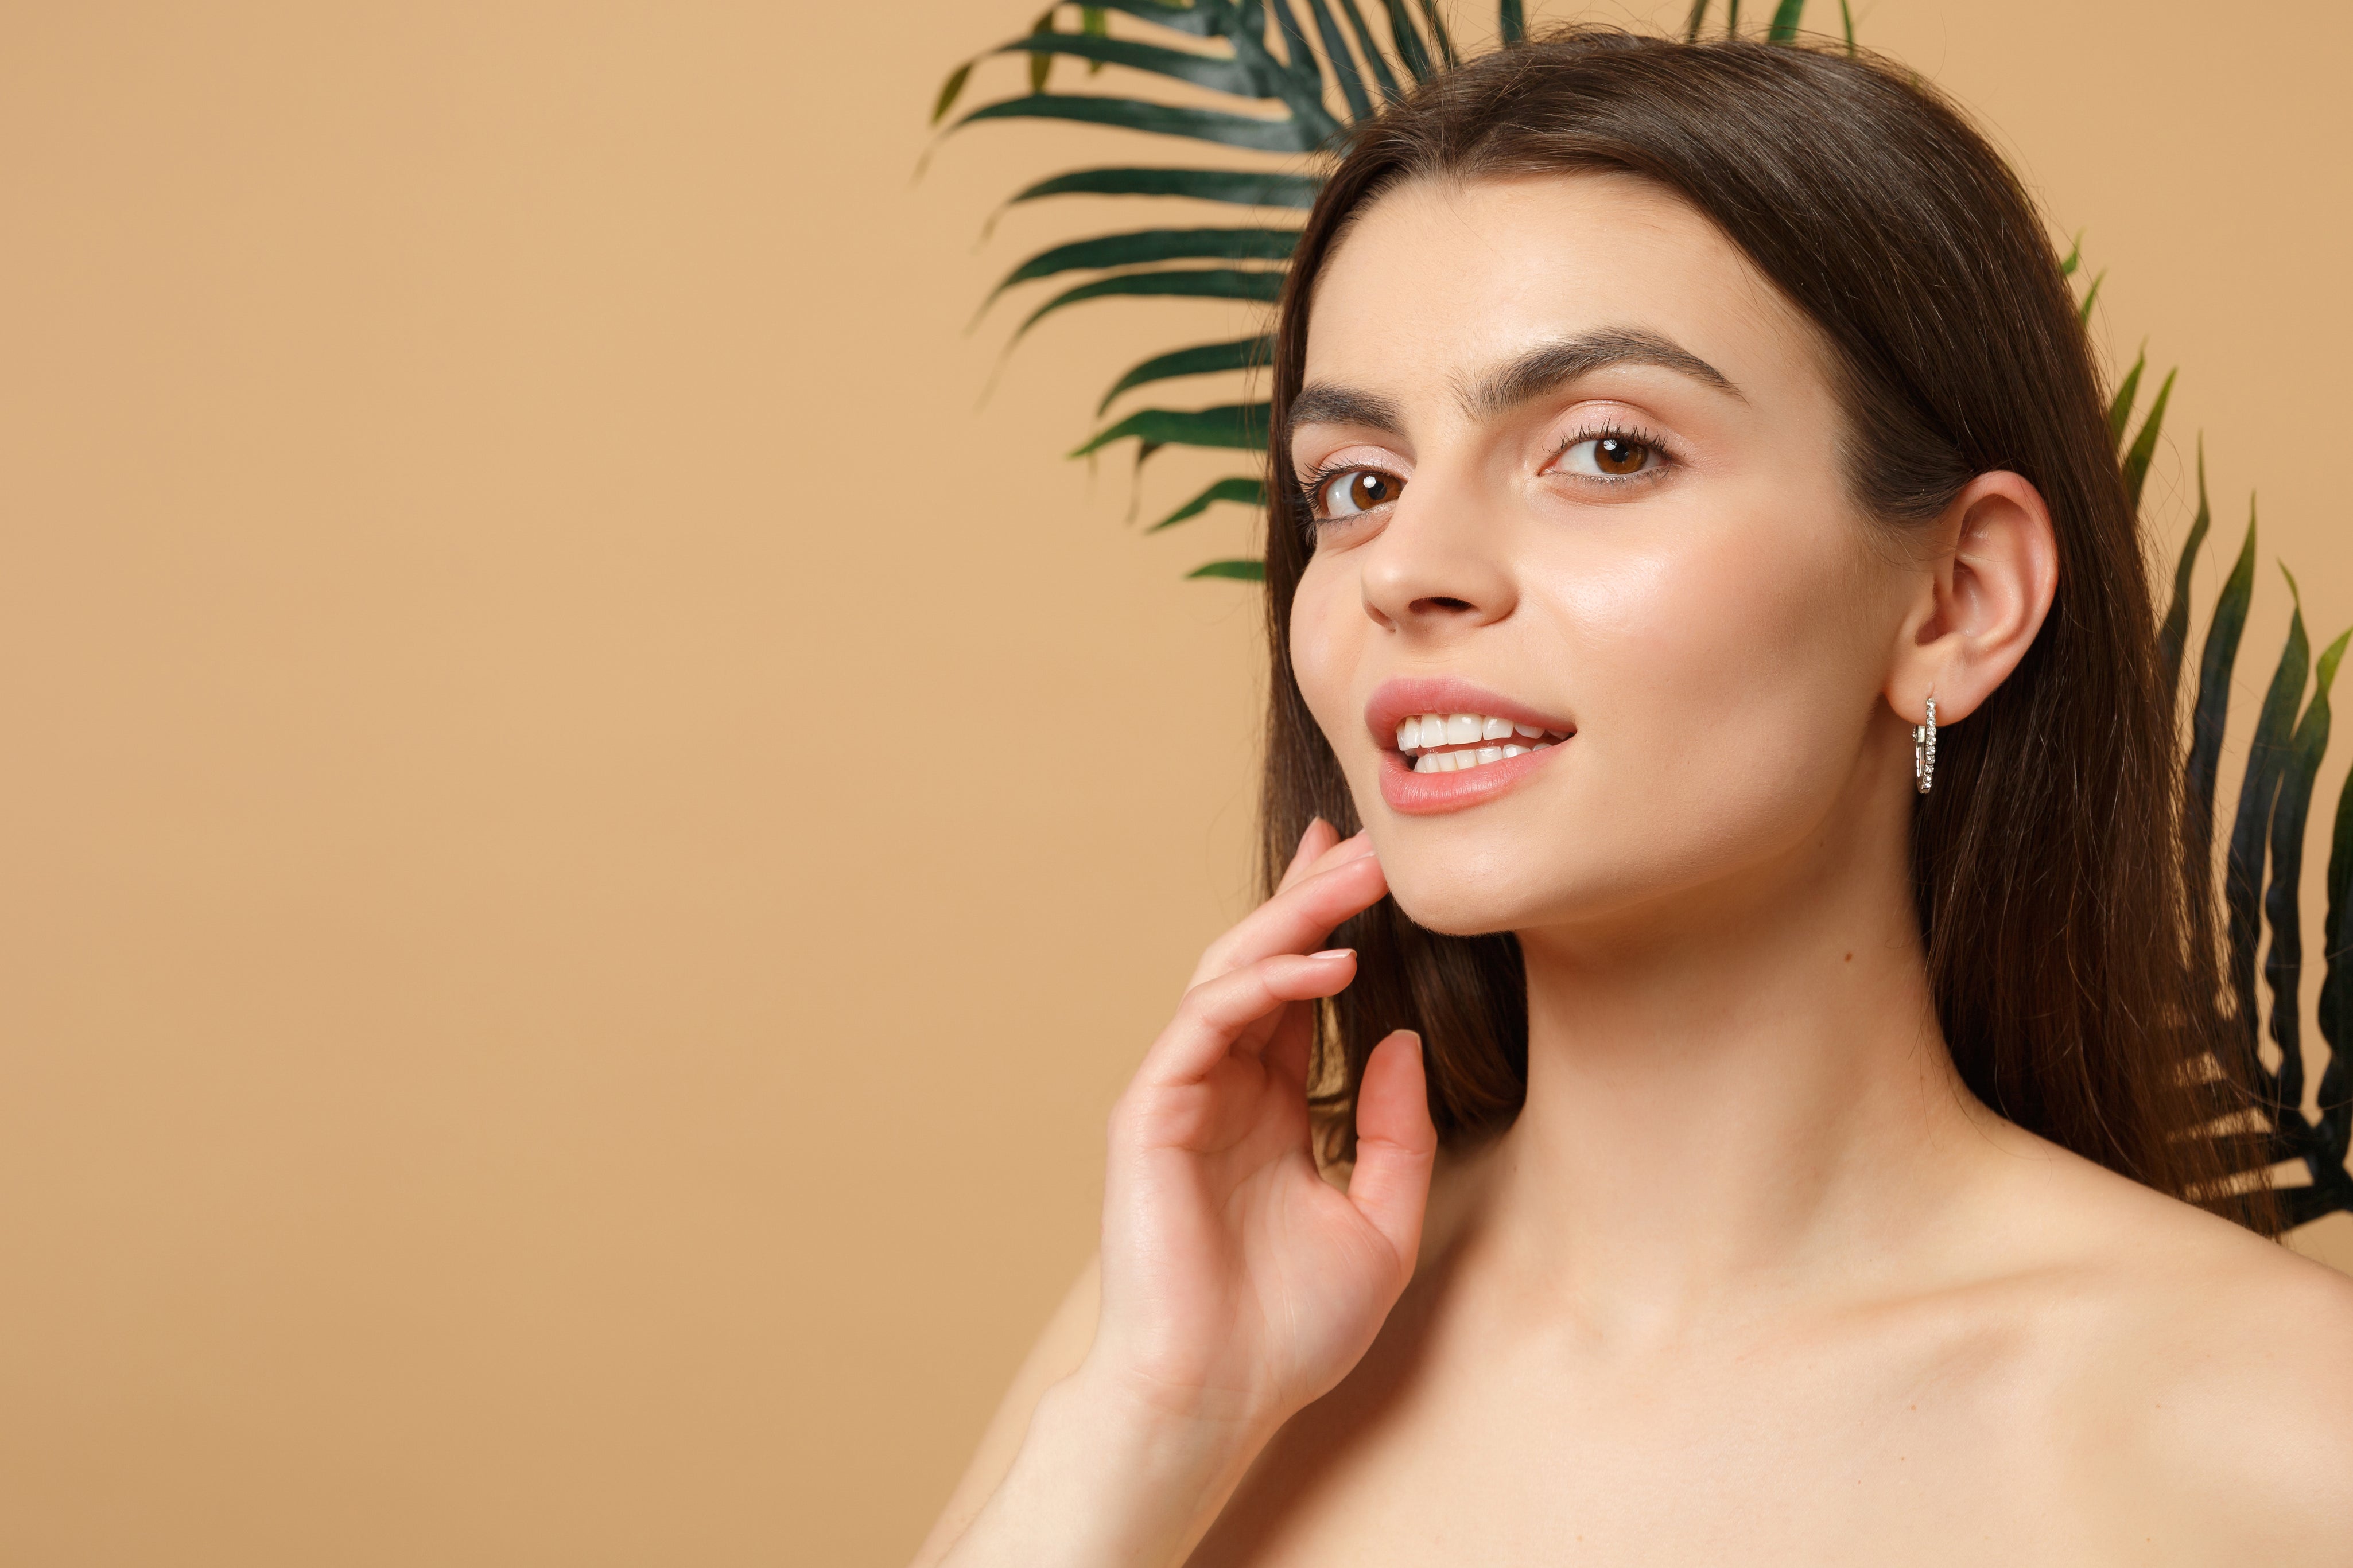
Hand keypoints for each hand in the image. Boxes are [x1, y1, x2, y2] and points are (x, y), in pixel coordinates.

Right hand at [1082, 820, 1437, 1441]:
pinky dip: (1262, 985)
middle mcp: (1222, 1092)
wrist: (1219, 1398)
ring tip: (1353, 877)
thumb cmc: (1291, 1332)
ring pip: (1229, 978)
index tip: (1368, 872)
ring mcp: (1181, 1096)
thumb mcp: (1380, 1223)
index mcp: (1270, 1113)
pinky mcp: (1150, 1111)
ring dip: (1292, 923)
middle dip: (1311, 902)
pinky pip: (1204, 1023)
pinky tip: (1327, 966)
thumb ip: (1396, 1132)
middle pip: (1264, 968)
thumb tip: (1401, 1040)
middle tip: (1364, 847)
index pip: (1299, 998)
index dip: (1328, 931)